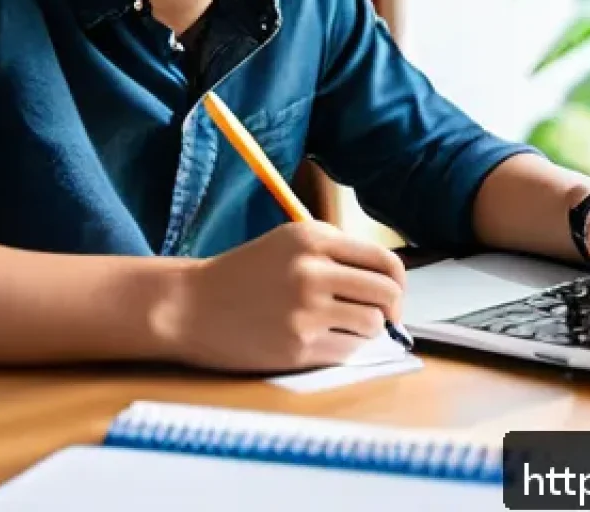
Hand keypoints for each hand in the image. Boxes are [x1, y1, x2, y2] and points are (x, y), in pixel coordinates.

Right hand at [169, 221, 405, 372]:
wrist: (192, 305)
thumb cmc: (244, 275)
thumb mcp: (287, 243)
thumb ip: (335, 253)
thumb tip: (388, 282)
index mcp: (312, 237)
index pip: (384, 260)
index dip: (397, 282)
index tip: (391, 294)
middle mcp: (312, 270)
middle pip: (387, 293)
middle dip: (391, 310)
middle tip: (379, 318)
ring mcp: (306, 309)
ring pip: (372, 325)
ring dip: (365, 330)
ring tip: (340, 327)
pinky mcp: (298, 345)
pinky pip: (348, 351)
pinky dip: (343, 349)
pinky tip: (319, 340)